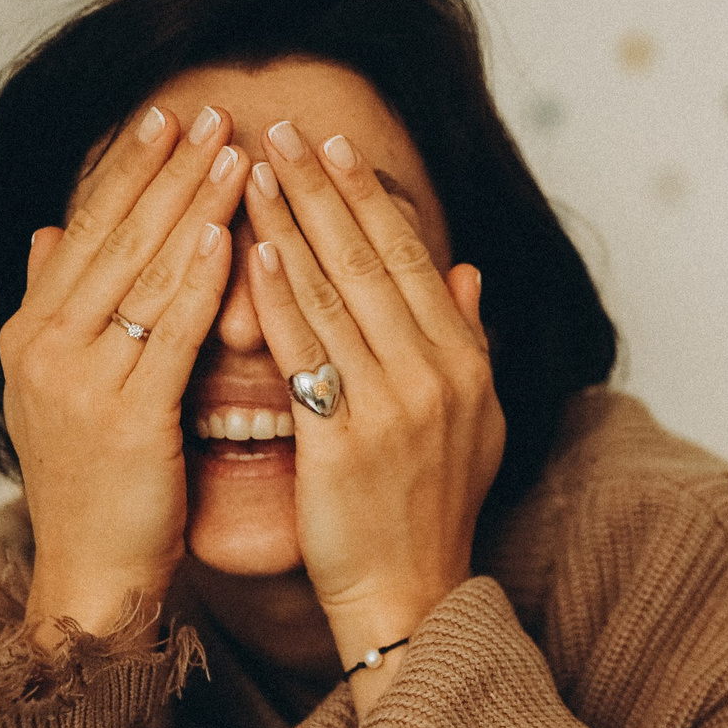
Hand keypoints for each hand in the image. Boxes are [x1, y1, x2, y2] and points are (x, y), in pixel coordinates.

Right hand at [1, 103, 245, 639]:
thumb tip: (50, 232)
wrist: (92, 583)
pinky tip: (229, 235)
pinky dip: (198, 280)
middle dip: (166, 171)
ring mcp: (78, 382)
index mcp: (32, 334)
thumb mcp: (66, 390)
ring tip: (235, 151)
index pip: (88, 232)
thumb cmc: (101, 493)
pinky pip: (168, 335)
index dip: (128, 172)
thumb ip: (61, 308)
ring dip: (192, 206)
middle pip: (115, 238)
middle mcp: (45, 348)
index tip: (168, 119)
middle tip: (210, 111)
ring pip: (144, 274)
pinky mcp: (123, 420)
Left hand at [241, 121, 503, 655]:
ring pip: (335, 293)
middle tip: (281, 131)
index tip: (335, 147)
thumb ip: (468, 341)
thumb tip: (467, 273)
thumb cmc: (429, 513)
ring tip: (253, 169)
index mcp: (467, 365)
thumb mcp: (474, 423)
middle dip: (324, 189)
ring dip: (292, 222)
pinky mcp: (346, 442)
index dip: (371, 198)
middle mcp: (438, 377)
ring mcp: (395, 408)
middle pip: (372, 261)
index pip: (413, 261)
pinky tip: (253, 249)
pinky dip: (279, 296)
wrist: (410, 596)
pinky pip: (305, 353)